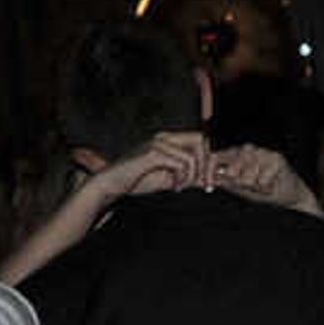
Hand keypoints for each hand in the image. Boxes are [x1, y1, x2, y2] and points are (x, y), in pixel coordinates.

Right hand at [84, 129, 210, 209]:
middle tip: (206, 185)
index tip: (210, 181)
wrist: (112, 184)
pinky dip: (182, 178)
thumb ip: (189, 176)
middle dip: (209, 165)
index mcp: (170, 139)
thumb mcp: (170, 179)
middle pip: (202, 140)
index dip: (211, 160)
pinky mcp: (152, 153)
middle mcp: (166, 136)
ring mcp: (158, 143)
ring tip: (182, 187)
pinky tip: (174, 187)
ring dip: (193, 176)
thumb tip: (211, 179)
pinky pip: (180, 163)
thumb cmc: (138, 180)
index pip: (202, 140)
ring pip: (193, 155)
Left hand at [202, 143, 313, 211]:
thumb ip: (226, 182)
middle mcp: (248, 150)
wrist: (289, 196)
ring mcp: (262, 153)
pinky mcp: (276, 159)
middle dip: (239, 185)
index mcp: (236, 154)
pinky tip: (272, 184)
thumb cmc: (265, 190)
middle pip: (231, 171)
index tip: (208, 187)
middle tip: (251, 187)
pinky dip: (266, 188)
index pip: (216, 157)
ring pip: (247, 178)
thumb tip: (209, 179)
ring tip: (263, 186)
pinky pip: (262, 181)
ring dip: (255, 188)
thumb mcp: (240, 188)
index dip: (209, 172)